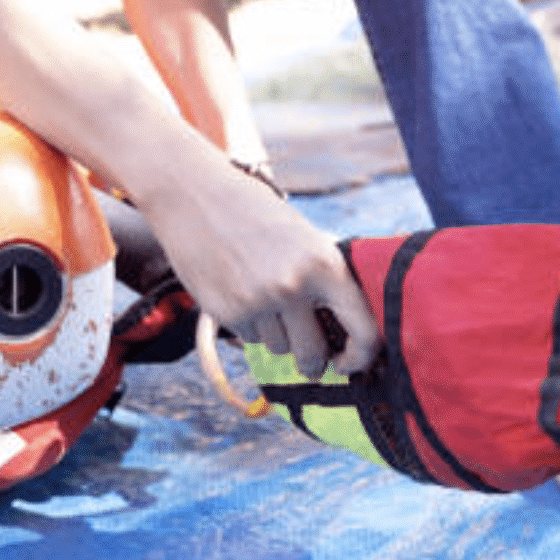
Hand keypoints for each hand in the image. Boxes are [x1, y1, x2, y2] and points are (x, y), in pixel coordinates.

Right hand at [142, 162, 381, 379]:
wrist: (195, 195)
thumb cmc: (257, 215)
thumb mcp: (307, 238)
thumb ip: (328, 281)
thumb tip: (347, 332)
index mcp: (326, 266)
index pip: (364, 332)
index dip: (360, 358)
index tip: (349, 364)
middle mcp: (294, 286)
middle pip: (314, 355)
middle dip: (314, 362)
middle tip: (312, 360)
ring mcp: (258, 302)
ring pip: (280, 350)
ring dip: (278, 338)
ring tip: (265, 299)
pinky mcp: (226, 313)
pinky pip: (251, 341)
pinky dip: (251, 327)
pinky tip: (241, 292)